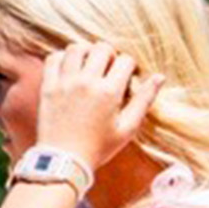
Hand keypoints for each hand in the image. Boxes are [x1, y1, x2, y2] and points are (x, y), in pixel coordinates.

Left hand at [33, 43, 162, 169]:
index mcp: (109, 92)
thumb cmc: (100, 146)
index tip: (127, 77)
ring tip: (90, 63)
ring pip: (76, 49)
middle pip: (102, 49)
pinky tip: (71, 68)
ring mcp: (65, 82)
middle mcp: (86, 82)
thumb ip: (144, 100)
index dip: (130, 66)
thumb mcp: (128, 127)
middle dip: (110, 54)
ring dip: (87, 51)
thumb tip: (160, 77)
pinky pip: (53, 59)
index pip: (125, 60)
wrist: (64, 159)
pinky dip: (63, 57)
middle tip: (110, 68)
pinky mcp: (48, 86)